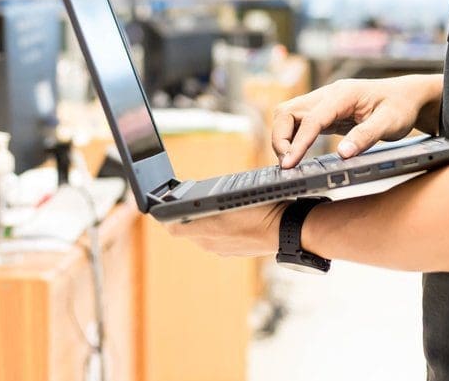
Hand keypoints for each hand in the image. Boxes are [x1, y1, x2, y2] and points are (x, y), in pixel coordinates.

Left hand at [167, 202, 287, 256]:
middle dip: (183, 215)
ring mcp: (222, 249)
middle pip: (186, 229)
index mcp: (204, 232)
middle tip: (184, 198)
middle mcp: (209, 244)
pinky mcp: (234, 251)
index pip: (172, 226)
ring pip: (203, 233)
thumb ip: (197, 210)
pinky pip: (218, 238)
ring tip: (209, 206)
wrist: (287, 229)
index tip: (161, 203)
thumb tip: (171, 221)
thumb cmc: (259, 210)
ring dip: (202, 221)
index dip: (164, 213)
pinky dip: (218, 228)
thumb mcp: (227, 200)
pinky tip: (229, 217)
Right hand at [271, 75, 442, 167]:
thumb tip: (342, 154)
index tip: (289, 164)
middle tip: (287, 166)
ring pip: (289, 115)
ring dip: (283, 137)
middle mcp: (328, 95)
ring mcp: (324, 103)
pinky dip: (293, 138)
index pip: (311, 118)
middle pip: (288, 111)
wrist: (408, 96)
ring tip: (291, 162)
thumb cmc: (401, 107)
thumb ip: (366, 136)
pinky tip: (297, 155)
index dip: (298, 142)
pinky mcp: (326, 113)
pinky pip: (300, 123)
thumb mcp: (391, 123)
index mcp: (343, 94)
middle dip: (280, 138)